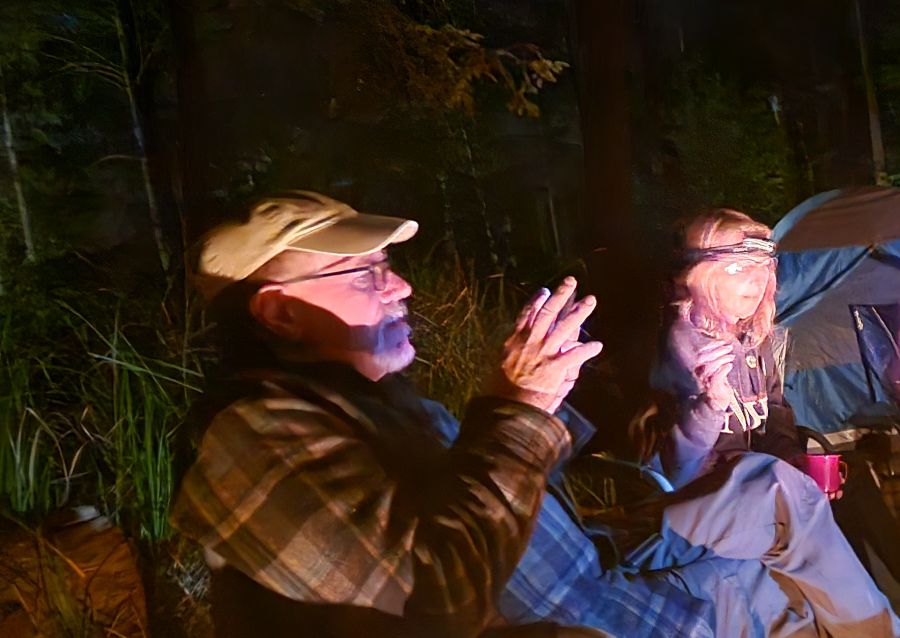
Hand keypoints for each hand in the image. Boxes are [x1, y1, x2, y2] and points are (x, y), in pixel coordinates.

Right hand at [487, 277, 603, 412]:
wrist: (506, 405)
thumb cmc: (501, 390)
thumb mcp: (502, 365)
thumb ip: (513, 353)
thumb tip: (517, 345)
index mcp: (515, 341)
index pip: (526, 315)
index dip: (536, 301)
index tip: (545, 291)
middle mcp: (530, 342)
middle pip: (547, 313)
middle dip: (560, 296)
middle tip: (570, 281)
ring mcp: (543, 353)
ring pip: (564, 327)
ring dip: (579, 313)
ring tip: (590, 301)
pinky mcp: (555, 367)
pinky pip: (575, 356)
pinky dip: (586, 351)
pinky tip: (598, 346)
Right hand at [694, 341, 734, 410]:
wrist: (715, 409)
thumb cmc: (717, 391)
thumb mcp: (716, 374)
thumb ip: (717, 363)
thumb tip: (722, 348)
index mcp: (697, 370)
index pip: (700, 354)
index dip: (709, 346)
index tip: (720, 341)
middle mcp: (697, 376)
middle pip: (702, 358)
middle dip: (716, 350)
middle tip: (728, 347)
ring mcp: (704, 383)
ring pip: (709, 366)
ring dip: (721, 358)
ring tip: (730, 356)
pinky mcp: (712, 390)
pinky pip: (717, 376)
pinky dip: (724, 369)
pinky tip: (729, 366)